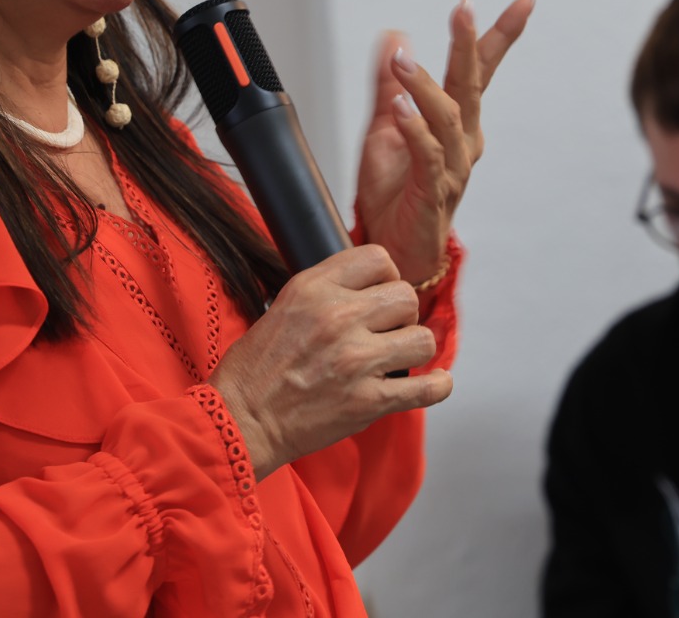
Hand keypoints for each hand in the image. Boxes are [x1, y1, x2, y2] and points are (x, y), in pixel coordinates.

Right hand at [208, 246, 449, 478]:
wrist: (241, 420)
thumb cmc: (255, 368)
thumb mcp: (283, 305)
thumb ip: (326, 289)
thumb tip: (369, 283)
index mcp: (313, 289)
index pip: (378, 258)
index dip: (385, 276)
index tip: (379, 293)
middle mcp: (338, 318)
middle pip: (406, 296)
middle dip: (400, 313)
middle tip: (385, 329)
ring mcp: (356, 361)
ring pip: (422, 338)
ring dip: (412, 347)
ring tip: (396, 356)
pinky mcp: (368, 402)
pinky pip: (428, 388)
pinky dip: (437, 386)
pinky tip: (433, 382)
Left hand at [355, 0, 534, 284]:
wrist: (393, 252)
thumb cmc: (394, 194)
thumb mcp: (385, 128)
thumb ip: (390, 85)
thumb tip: (396, 35)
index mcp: (457, 124)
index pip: (481, 72)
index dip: (501, 34)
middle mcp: (464, 142)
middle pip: (471, 86)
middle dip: (469, 45)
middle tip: (464, 8)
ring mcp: (453, 168)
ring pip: (447, 119)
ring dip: (424, 86)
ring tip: (401, 60)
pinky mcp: (435, 192)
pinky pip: (429, 156)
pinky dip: (416, 131)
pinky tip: (400, 109)